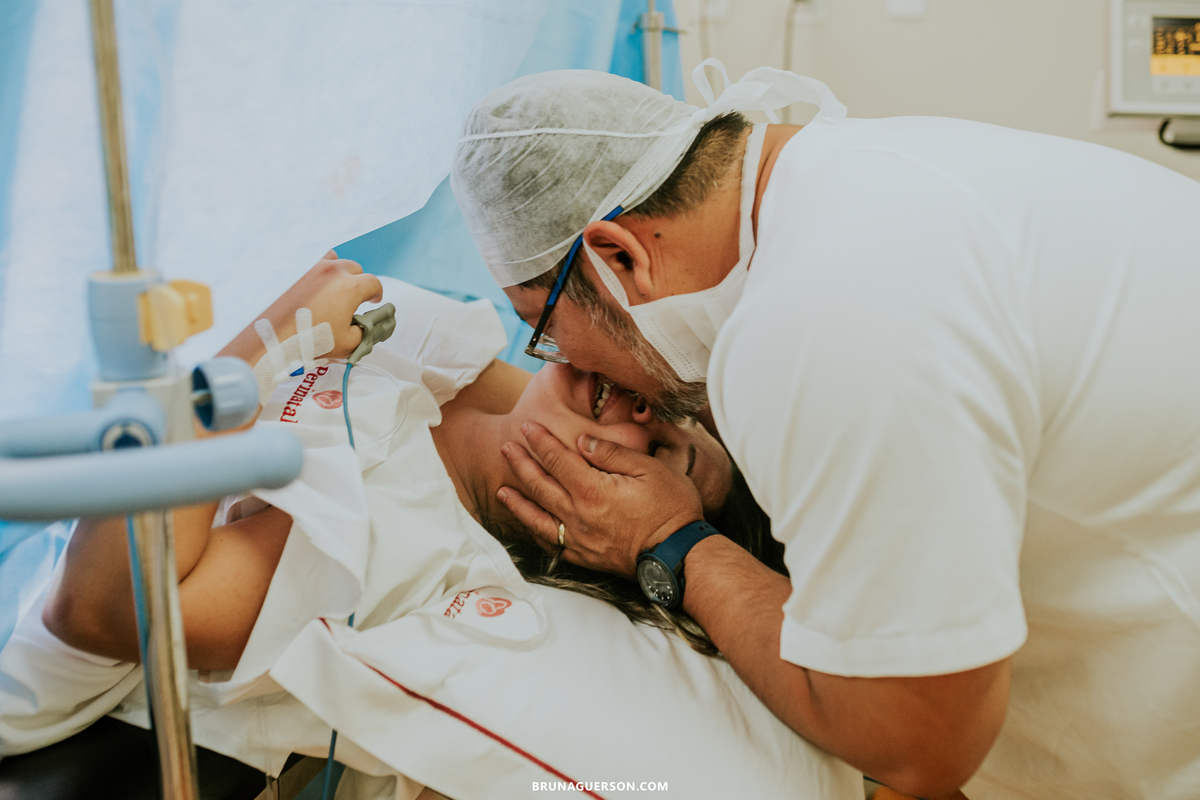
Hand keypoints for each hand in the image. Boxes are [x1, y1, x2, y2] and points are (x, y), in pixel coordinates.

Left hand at [264, 250, 383, 359]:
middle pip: (355, 269)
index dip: (377, 293)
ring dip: (339, 271)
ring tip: (333, 287)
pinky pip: (311, 261)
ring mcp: (312, 267)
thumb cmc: (308, 340)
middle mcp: (333, 271)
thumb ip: (365, 333)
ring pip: (334, 260)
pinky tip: (313, 283)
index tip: (373, 301)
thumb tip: (367, 326)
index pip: (374, 283)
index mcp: (351, 287)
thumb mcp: (348, 344)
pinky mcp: (294, 270)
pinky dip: (317, 269)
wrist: (272, 335)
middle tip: (353, 299)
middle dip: (359, 282)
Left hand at [498, 422, 703, 577]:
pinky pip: (551, 544)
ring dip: (518, 502)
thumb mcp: (649, 469)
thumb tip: (582, 440)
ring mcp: (580, 539)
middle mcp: (579, 515)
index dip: (540, 441)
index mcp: (593, 490)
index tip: (527, 426)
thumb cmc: (672, 509)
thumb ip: (611, 453)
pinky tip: (530, 525)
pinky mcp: (585, 557)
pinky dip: (535, 532)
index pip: (558, 459)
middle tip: (505, 449)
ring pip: (538, 518)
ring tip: (502, 490)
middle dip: (521, 464)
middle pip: (540, 485)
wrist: (679, 556)